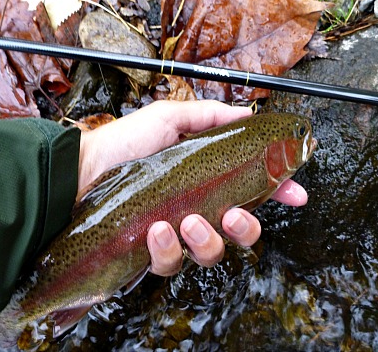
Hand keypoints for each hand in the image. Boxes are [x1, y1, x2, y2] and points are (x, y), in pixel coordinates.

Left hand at [78, 100, 307, 275]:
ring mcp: (173, 235)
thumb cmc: (123, 143)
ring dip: (207, 240)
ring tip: (189, 221)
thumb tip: (248, 114)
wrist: (80, 169)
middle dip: (246, 228)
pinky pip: (170, 263)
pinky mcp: (149, 253)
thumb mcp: (168, 118)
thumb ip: (210, 116)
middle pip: (239, 233)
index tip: (297, 194)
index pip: (252, 190)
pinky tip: (156, 228)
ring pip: (210, 253)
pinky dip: (167, 248)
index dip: (278, 193)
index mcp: (205, 180)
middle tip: (234, 214)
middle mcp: (195, 209)